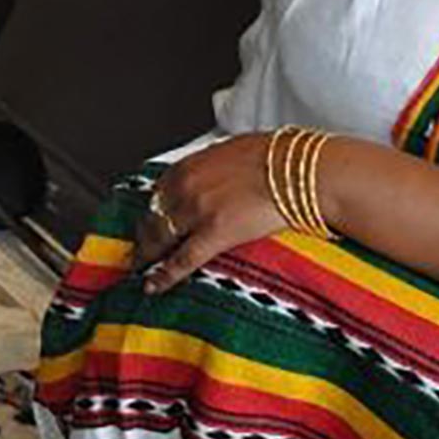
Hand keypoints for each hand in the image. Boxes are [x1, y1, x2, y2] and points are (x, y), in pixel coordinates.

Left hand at [136, 134, 290, 293]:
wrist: (301, 170)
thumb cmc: (276, 158)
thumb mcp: (232, 151)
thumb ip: (212, 168)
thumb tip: (211, 177)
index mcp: (189, 166)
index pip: (157, 194)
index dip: (151, 212)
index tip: (149, 222)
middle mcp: (186, 187)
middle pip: (152, 218)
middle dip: (143, 236)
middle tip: (138, 250)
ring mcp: (198, 211)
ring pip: (160, 239)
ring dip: (147, 256)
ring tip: (141, 269)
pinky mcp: (215, 234)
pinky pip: (181, 260)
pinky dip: (163, 275)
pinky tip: (153, 286)